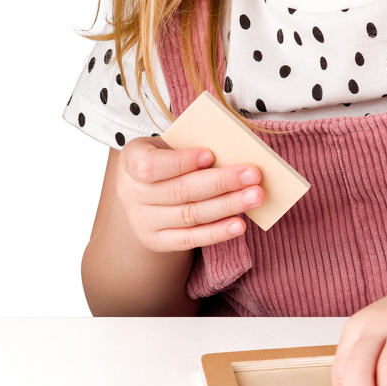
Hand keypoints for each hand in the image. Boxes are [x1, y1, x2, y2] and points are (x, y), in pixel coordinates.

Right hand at [114, 137, 263, 251]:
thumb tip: (233, 152)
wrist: (147, 193)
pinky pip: (190, 239)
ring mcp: (142, 221)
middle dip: (221, 183)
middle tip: (253, 175)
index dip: (180, 162)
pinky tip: (240, 224)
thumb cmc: (167, 158)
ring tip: (255, 196)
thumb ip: (192, 145)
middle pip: (181, 191)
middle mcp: (131, 193)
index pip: (151, 165)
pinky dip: (217, 232)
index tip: (210, 155)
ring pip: (190, 215)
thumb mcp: (169, 144)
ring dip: (227, 206)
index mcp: (131, 160)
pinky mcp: (157, 241)